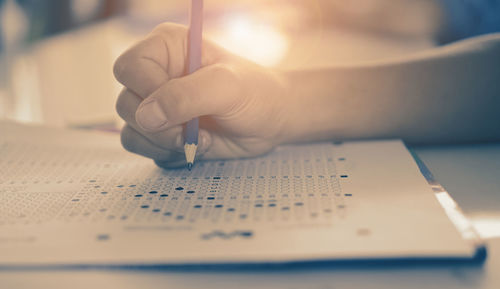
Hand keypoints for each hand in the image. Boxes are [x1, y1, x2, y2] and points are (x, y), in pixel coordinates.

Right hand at [113, 23, 288, 167]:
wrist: (270, 120)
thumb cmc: (255, 93)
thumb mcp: (227, 87)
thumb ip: (186, 96)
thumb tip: (145, 116)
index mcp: (166, 48)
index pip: (129, 68)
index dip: (148, 92)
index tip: (181, 107)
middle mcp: (155, 73)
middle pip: (126, 103)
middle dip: (160, 126)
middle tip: (192, 130)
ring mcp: (157, 104)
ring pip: (131, 129)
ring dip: (164, 143)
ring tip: (199, 139)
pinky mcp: (161, 130)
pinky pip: (142, 147)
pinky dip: (166, 153)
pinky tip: (194, 147)